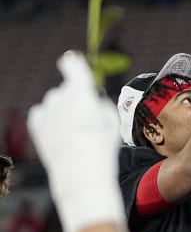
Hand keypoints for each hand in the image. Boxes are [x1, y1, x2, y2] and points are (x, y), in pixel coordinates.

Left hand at [27, 51, 125, 231]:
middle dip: (74, 97)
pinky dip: (48, 118)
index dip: (73, 63)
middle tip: (85, 116)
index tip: (71, 60)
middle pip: (66, 88)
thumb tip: (94, 101)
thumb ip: (102, 105)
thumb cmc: (101, 146)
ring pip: (54, 101)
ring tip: (74, 129)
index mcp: (81, 91)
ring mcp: (46, 110)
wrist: (79, 170)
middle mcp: (61, 95)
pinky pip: (41, 113)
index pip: (72, 65)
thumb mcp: (113, 122)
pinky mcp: (36, 124)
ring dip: (62, 108)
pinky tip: (58, 130)